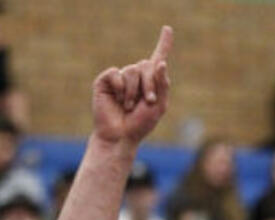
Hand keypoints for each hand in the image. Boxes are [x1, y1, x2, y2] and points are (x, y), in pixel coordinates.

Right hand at [91, 27, 172, 146]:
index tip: (168, 29)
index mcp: (150, 81)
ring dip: (134, 90)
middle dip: (150, 84)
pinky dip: (121, 87)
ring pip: (131, 69)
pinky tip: (119, 100)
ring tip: (130, 106)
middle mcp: (135, 76)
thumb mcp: (159, 105)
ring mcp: (120, 77)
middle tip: (147, 102)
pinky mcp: (106, 80)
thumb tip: (161, 63)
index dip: (164, 44)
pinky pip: (116, 73)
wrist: (120, 136)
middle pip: (146, 64)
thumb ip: (163, 84)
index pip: (157, 58)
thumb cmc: (140, 124)